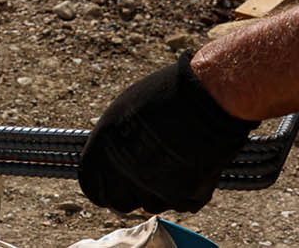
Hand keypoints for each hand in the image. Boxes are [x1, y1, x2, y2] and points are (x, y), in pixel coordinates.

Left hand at [78, 53, 257, 214]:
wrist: (207, 96)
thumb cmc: (166, 94)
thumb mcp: (126, 112)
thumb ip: (115, 143)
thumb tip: (113, 161)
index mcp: (102, 150)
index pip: (91, 186)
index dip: (103, 187)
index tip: (114, 185)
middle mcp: (122, 173)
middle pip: (119, 202)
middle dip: (131, 193)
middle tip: (148, 175)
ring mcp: (152, 187)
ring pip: (151, 205)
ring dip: (160, 191)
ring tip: (176, 162)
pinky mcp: (181, 196)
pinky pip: (181, 204)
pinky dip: (188, 192)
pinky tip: (195, 166)